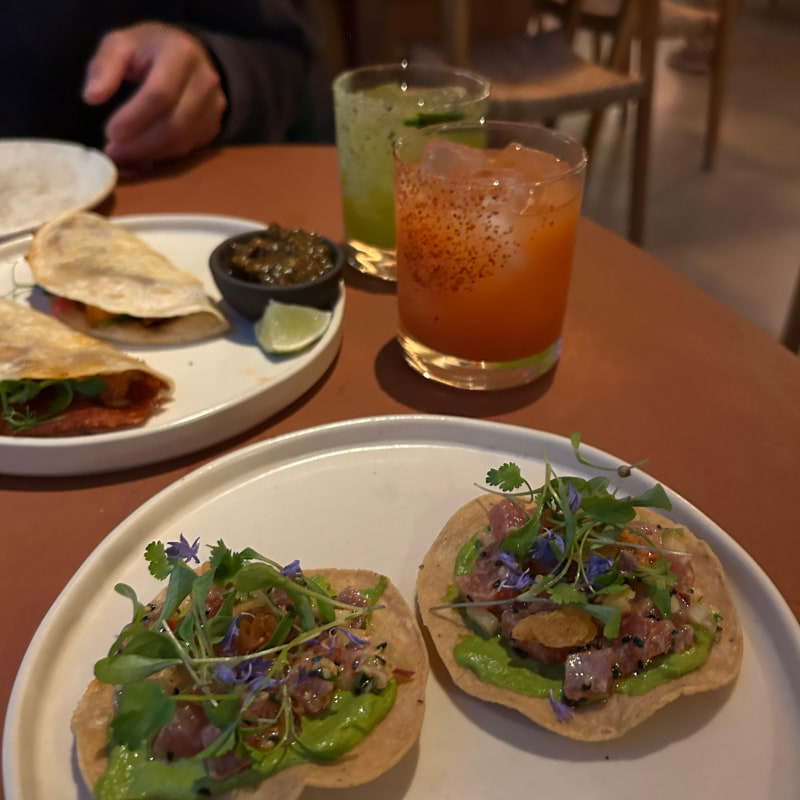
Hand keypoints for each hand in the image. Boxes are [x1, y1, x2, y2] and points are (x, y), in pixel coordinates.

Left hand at [83, 23, 226, 166]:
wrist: (190, 54)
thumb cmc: (149, 49)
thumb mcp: (121, 44)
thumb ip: (104, 66)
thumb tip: (92, 97)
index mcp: (181, 53)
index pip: (160, 93)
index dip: (134, 117)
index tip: (110, 132)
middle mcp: (205, 81)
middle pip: (175, 124)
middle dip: (142, 144)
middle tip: (114, 152)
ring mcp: (214, 106)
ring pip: (183, 141)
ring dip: (150, 154)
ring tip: (123, 156)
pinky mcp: (214, 125)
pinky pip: (188, 148)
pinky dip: (162, 156)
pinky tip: (141, 154)